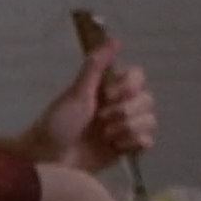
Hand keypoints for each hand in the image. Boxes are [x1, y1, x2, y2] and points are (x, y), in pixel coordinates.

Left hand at [28, 40, 158, 172]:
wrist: (51, 161)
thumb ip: (96, 66)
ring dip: (127, 129)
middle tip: (100, 120)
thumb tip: (116, 39)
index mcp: (108, 88)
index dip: (127, 87)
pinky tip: (116, 147)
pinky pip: (147, 142)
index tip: (106, 96)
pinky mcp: (126, 148)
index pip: (138, 76)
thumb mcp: (76, 93)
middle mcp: (119, 105)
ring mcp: (123, 127)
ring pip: (149, 120)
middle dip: (124, 112)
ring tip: (106, 136)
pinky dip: (132, 144)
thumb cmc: (58, 124)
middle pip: (147, 99)